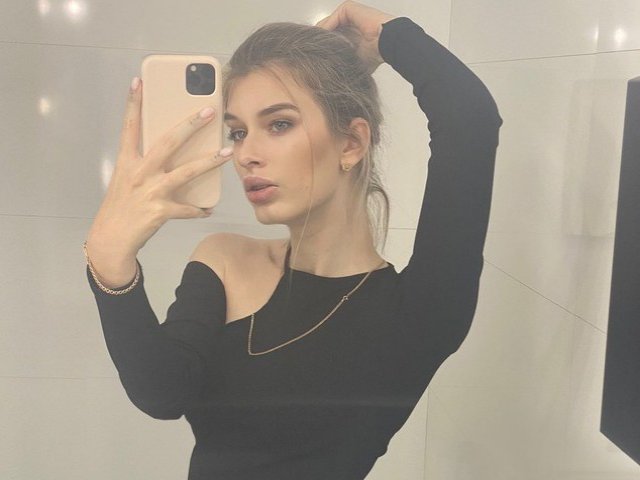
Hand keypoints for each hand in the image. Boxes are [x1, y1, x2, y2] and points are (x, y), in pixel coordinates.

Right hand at [87, 78, 232, 255]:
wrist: (111, 240)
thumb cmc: (121, 208)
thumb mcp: (126, 180)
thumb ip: (145, 165)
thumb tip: (172, 152)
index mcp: (127, 162)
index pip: (130, 127)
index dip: (134, 104)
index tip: (139, 81)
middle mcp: (138, 173)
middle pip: (168, 142)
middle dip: (190, 125)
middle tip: (208, 111)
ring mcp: (150, 191)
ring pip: (186, 172)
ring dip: (209, 162)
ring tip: (227, 153)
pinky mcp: (160, 211)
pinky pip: (187, 208)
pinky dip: (198, 209)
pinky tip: (208, 209)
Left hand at [315, 1, 395, 73]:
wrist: (385, 44)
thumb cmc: (375, 55)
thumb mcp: (353, 61)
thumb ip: (341, 61)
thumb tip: (328, 74)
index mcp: (351, 33)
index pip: (330, 38)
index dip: (323, 49)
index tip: (316, 61)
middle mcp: (349, 22)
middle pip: (327, 31)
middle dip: (319, 43)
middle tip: (313, 56)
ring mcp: (348, 14)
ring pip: (327, 25)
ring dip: (322, 39)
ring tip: (319, 52)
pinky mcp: (348, 8)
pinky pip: (331, 19)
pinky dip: (326, 30)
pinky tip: (324, 43)